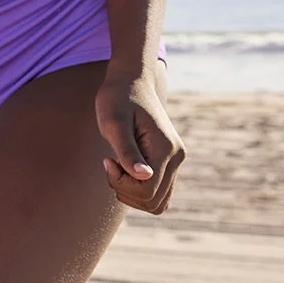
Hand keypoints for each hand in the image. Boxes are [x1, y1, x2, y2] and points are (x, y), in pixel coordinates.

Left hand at [96, 68, 185, 213]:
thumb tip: (143, 176)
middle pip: (153, 201)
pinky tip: (124, 167)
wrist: (131, 80)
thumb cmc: (117, 98)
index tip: (107, 160)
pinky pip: (157, 192)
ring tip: (117, 165)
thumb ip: (127, 150)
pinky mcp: (168, 162)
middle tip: (110, 163)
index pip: (146, 190)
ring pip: (157, 202)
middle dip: (124, 190)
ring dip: (131, 192)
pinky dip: (137, 189)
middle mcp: (177, 158)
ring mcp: (175, 161)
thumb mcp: (113, 123)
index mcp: (165, 149)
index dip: (121, 183)